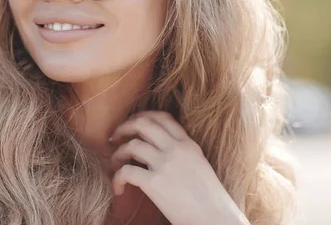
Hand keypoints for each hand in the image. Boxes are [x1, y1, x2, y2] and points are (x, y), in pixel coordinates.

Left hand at [109, 110, 249, 224]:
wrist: (216, 220)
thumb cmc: (209, 201)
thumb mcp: (199, 166)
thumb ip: (180, 154)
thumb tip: (154, 149)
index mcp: (189, 144)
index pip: (163, 117)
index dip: (142, 116)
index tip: (131, 122)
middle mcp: (177, 149)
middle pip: (143, 123)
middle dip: (124, 127)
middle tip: (114, 138)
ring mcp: (165, 164)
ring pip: (131, 145)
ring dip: (117, 155)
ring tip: (114, 165)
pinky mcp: (154, 183)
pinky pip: (125, 172)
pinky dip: (116, 178)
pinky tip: (119, 189)